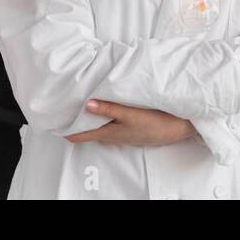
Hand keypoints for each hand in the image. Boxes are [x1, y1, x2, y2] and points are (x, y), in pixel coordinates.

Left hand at [64, 100, 196, 146]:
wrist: (180, 128)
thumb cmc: (155, 122)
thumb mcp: (130, 115)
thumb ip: (109, 109)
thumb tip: (87, 104)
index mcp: (112, 132)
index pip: (85, 134)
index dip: (72, 132)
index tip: (59, 128)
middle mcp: (117, 135)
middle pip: (94, 132)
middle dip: (81, 125)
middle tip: (68, 117)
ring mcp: (127, 134)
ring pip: (105, 128)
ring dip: (95, 122)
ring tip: (85, 113)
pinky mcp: (136, 129)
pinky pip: (116, 126)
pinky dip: (108, 120)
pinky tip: (111, 113)